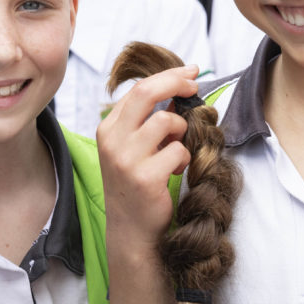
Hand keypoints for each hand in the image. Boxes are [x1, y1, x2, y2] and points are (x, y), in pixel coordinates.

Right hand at [96, 65, 198, 247]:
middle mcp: (112, 141)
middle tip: (195, 85)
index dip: (168, 76)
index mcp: (108, 129)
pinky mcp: (145, 178)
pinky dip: (184, 159)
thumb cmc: (136, 186)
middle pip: (148, 93)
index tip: (189, 73)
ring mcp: (126, 159)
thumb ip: (148, 121)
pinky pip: (178, 151)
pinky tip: (174, 172)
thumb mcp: (133, 148)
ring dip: (182, 133)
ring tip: (176, 151)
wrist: (130, 230)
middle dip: (177, 82)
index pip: (139, 89)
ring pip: (167, 121)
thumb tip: (178, 92)